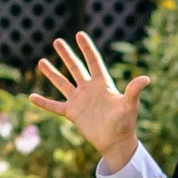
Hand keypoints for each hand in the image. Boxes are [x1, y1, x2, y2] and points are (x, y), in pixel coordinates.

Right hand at [28, 31, 150, 168]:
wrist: (116, 142)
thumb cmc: (125, 123)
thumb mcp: (129, 105)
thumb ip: (133, 91)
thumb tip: (146, 78)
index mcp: (102, 84)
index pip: (93, 62)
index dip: (86, 48)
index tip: (79, 34)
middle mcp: (89, 89)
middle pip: (76, 68)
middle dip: (67, 55)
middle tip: (57, 41)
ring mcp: (79, 100)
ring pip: (63, 83)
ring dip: (52, 73)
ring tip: (41, 62)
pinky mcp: (72, 113)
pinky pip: (55, 106)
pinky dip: (43, 102)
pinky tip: (31, 97)